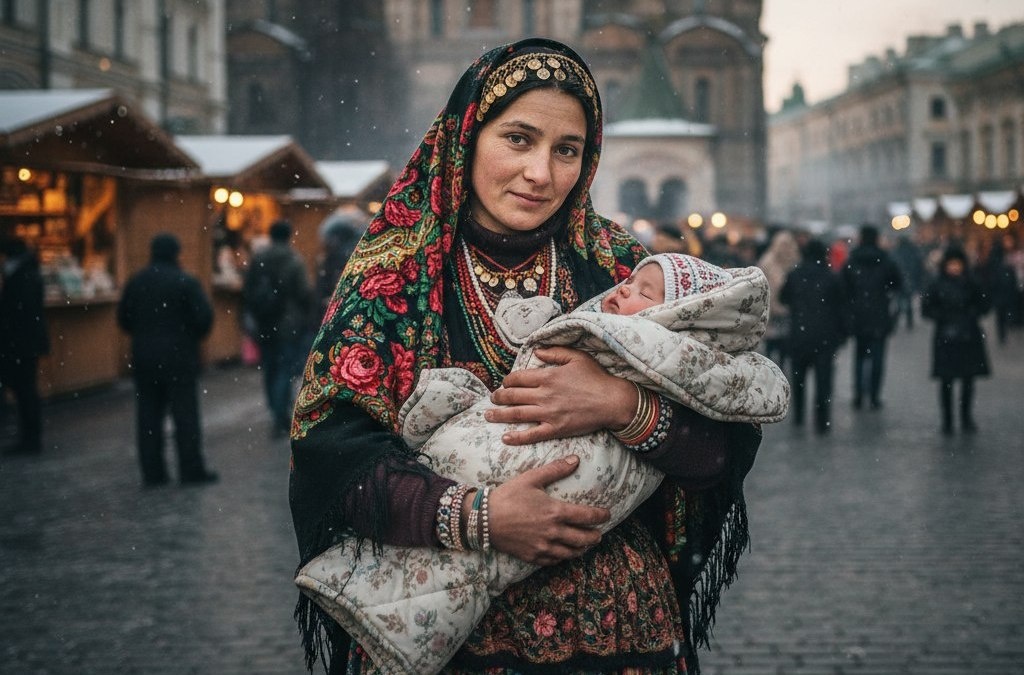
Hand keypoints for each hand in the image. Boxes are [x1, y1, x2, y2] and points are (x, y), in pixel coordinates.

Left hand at [486, 347, 635, 444]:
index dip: (507, 381)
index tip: (505, 384)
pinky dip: (516, 437)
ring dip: (499, 415)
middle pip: (512, 396)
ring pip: (516, 414)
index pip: (517, 378)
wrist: (612, 401)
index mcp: (547, 376)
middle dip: (498, 397)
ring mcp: (548, 413)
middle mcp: (544, 395)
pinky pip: (532, 435)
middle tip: (492, 398)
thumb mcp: (577, 357)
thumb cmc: (596, 377)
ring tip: (488, 415)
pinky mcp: (555, 429)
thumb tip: (535, 351)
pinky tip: (505, 438)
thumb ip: (554, 352)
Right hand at [488, 455, 609, 565]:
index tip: (607, 514)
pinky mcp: (533, 556)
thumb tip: (575, 460)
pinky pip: (554, 561)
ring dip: (581, 549)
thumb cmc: (508, 496)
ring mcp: (543, 547)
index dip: (601, 516)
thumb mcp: (531, 478)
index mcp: (556, 512)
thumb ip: (555, 469)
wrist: (483, 519)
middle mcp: (553, 532)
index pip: (587, 517)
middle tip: (598, 534)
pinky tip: (564, 552)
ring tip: (585, 544)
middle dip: (595, 536)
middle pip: (584, 539)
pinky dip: (563, 557)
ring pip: (571, 553)